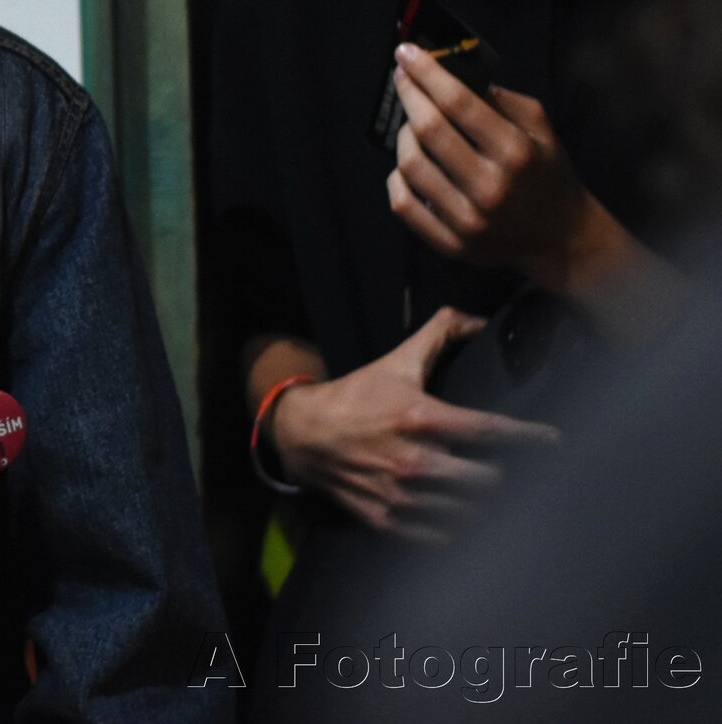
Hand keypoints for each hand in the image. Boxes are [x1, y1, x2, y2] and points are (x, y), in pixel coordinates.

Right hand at [269, 309, 556, 542]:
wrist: (302, 433)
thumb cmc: (357, 396)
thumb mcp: (397, 361)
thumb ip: (440, 334)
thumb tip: (480, 319)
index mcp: (421, 418)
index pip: (490, 431)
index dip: (529, 436)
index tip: (554, 440)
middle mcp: (415, 460)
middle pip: (488, 481)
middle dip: (507, 476)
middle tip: (517, 473)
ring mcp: (401, 494)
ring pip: (468, 514)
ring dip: (486, 508)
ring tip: (501, 502)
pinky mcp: (387, 519)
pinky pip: (438, 537)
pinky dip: (457, 532)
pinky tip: (466, 521)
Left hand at [387, 43, 615, 285]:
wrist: (561, 237)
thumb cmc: (547, 174)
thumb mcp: (540, 129)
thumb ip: (500, 98)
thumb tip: (452, 73)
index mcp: (517, 153)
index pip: (459, 103)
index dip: (427, 73)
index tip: (406, 52)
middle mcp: (491, 187)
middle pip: (429, 131)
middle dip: (408, 95)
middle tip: (402, 77)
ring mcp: (469, 221)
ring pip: (410, 164)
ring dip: (402, 134)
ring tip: (411, 122)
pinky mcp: (451, 244)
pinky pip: (402, 203)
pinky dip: (396, 177)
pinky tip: (407, 162)